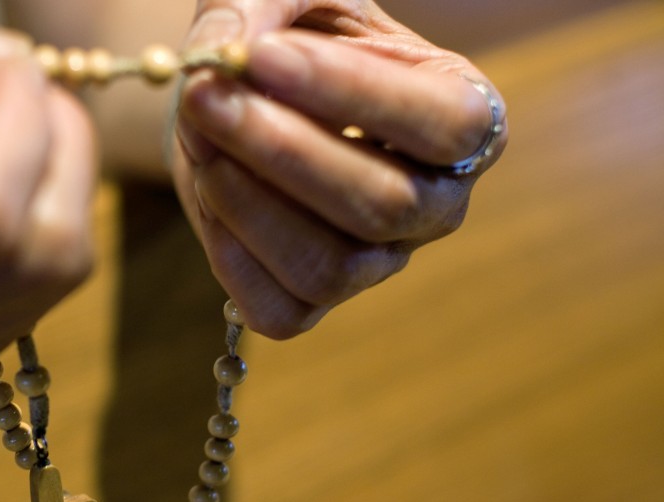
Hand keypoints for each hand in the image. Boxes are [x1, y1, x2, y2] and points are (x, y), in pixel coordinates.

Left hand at [171, 0, 506, 337]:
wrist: (242, 91)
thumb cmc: (286, 32)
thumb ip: (256, 2)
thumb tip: (225, 55)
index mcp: (465, 112)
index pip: (446, 122)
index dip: (353, 93)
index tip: (265, 55)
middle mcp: (436, 199)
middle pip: (383, 205)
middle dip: (280, 150)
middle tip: (203, 93)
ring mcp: (380, 260)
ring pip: (329, 267)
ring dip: (247, 203)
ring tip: (198, 133)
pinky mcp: (315, 300)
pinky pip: (280, 308)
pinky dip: (229, 255)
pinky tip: (207, 187)